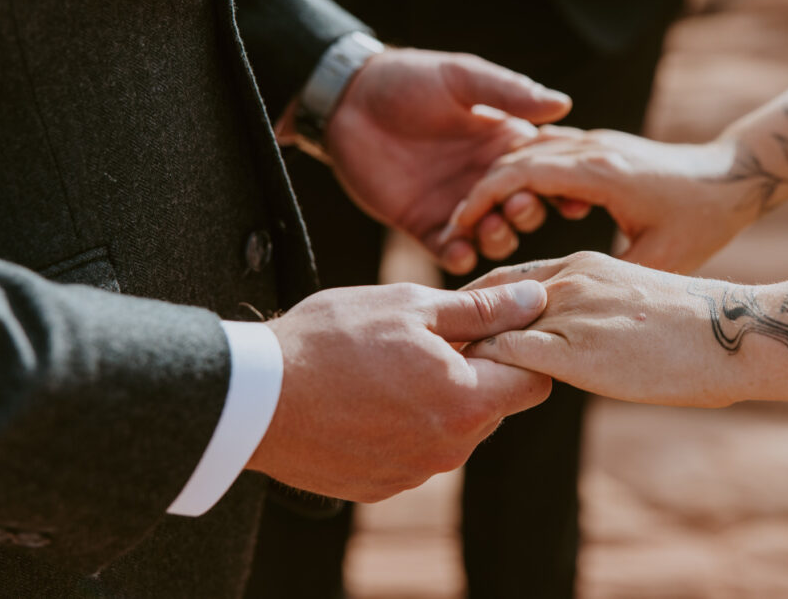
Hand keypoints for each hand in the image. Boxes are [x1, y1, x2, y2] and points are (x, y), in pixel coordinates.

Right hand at [248, 279, 550, 502]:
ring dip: (438, 400)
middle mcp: (449, 449)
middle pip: (493, 406)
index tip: (484, 329)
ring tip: (388, 369)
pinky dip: (404, 427)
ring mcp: (413, 472)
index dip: (517, 349)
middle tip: (427, 342)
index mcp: (467, 402)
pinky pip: (414, 452)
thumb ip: (482, 310)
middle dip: (475, 373)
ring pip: (452, 430)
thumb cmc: (331, 341)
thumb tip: (535, 300)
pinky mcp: (380, 486)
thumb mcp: (411, 307)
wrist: (252, 397)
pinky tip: (366, 400)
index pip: (534, 382)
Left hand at [324, 48, 570, 274]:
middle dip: (527, 214)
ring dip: (498, 238)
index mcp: (505, 145)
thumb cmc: (408, 79)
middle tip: (517, 206)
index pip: (544, 173)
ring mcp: (457, 206)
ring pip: (494, 237)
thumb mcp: (462, 78)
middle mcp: (487, 179)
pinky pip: (450, 251)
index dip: (561, 187)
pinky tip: (459, 250)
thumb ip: (509, 93)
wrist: (348, 100)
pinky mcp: (424, 226)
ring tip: (488, 226)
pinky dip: (460, 257)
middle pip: (525, 211)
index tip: (570, 198)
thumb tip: (563, 104)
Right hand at [447, 128, 750, 273]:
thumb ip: (608, 279)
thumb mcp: (660, 258)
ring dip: (502, 179)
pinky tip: (521, 205)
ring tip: (484, 218)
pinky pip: (550, 151)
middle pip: (515, 158)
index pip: (520, 174)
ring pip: (530, 149)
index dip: (483, 200)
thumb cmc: (703, 220)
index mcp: (601, 173)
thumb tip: (560, 311)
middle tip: (459, 227)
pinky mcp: (602, 146)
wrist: (734, 178)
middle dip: (481, 191)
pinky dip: (526, 173)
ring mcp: (597, 142)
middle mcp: (594, 148)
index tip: (459, 227)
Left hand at [462, 252, 739, 407]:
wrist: (734, 334)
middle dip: (457, 327)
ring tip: (438, 381)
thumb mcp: (633, 305)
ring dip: (464, 353)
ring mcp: (569, 312)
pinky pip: (506, 357)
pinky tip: (474, 396)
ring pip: (490, 328)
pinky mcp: (574, 350)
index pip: (506, 281)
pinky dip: (483, 373)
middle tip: (430, 357)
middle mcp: (567, 280)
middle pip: (485, 299)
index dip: (476, 306)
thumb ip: (592, 316)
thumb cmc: (695, 328)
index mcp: (582, 265)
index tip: (458, 332)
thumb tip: (568, 349)